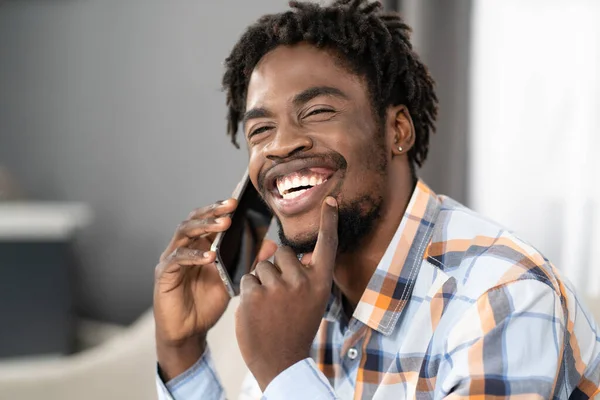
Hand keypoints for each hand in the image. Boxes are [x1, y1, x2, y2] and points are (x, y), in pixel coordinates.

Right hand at [154, 198, 276, 379]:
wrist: (189, 332)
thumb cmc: (208, 304)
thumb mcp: (234, 280)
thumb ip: (249, 262)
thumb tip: (272, 245)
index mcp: (200, 244)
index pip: (209, 219)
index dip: (221, 208)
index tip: (239, 200)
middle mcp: (184, 246)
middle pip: (195, 219)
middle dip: (213, 211)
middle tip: (231, 206)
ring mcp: (172, 258)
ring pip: (184, 232)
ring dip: (204, 226)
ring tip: (223, 224)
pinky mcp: (164, 273)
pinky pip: (177, 259)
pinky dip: (194, 256)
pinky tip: (209, 256)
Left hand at [235, 197, 338, 390]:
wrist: (281, 362)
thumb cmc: (296, 328)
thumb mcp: (312, 301)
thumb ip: (306, 276)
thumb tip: (293, 251)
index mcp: (320, 283)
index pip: (327, 246)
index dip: (329, 222)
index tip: (330, 200)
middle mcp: (302, 282)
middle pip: (281, 253)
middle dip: (276, 268)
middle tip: (281, 296)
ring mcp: (278, 288)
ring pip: (262, 266)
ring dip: (262, 282)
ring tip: (269, 307)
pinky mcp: (255, 295)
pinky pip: (248, 279)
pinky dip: (249, 293)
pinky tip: (257, 311)